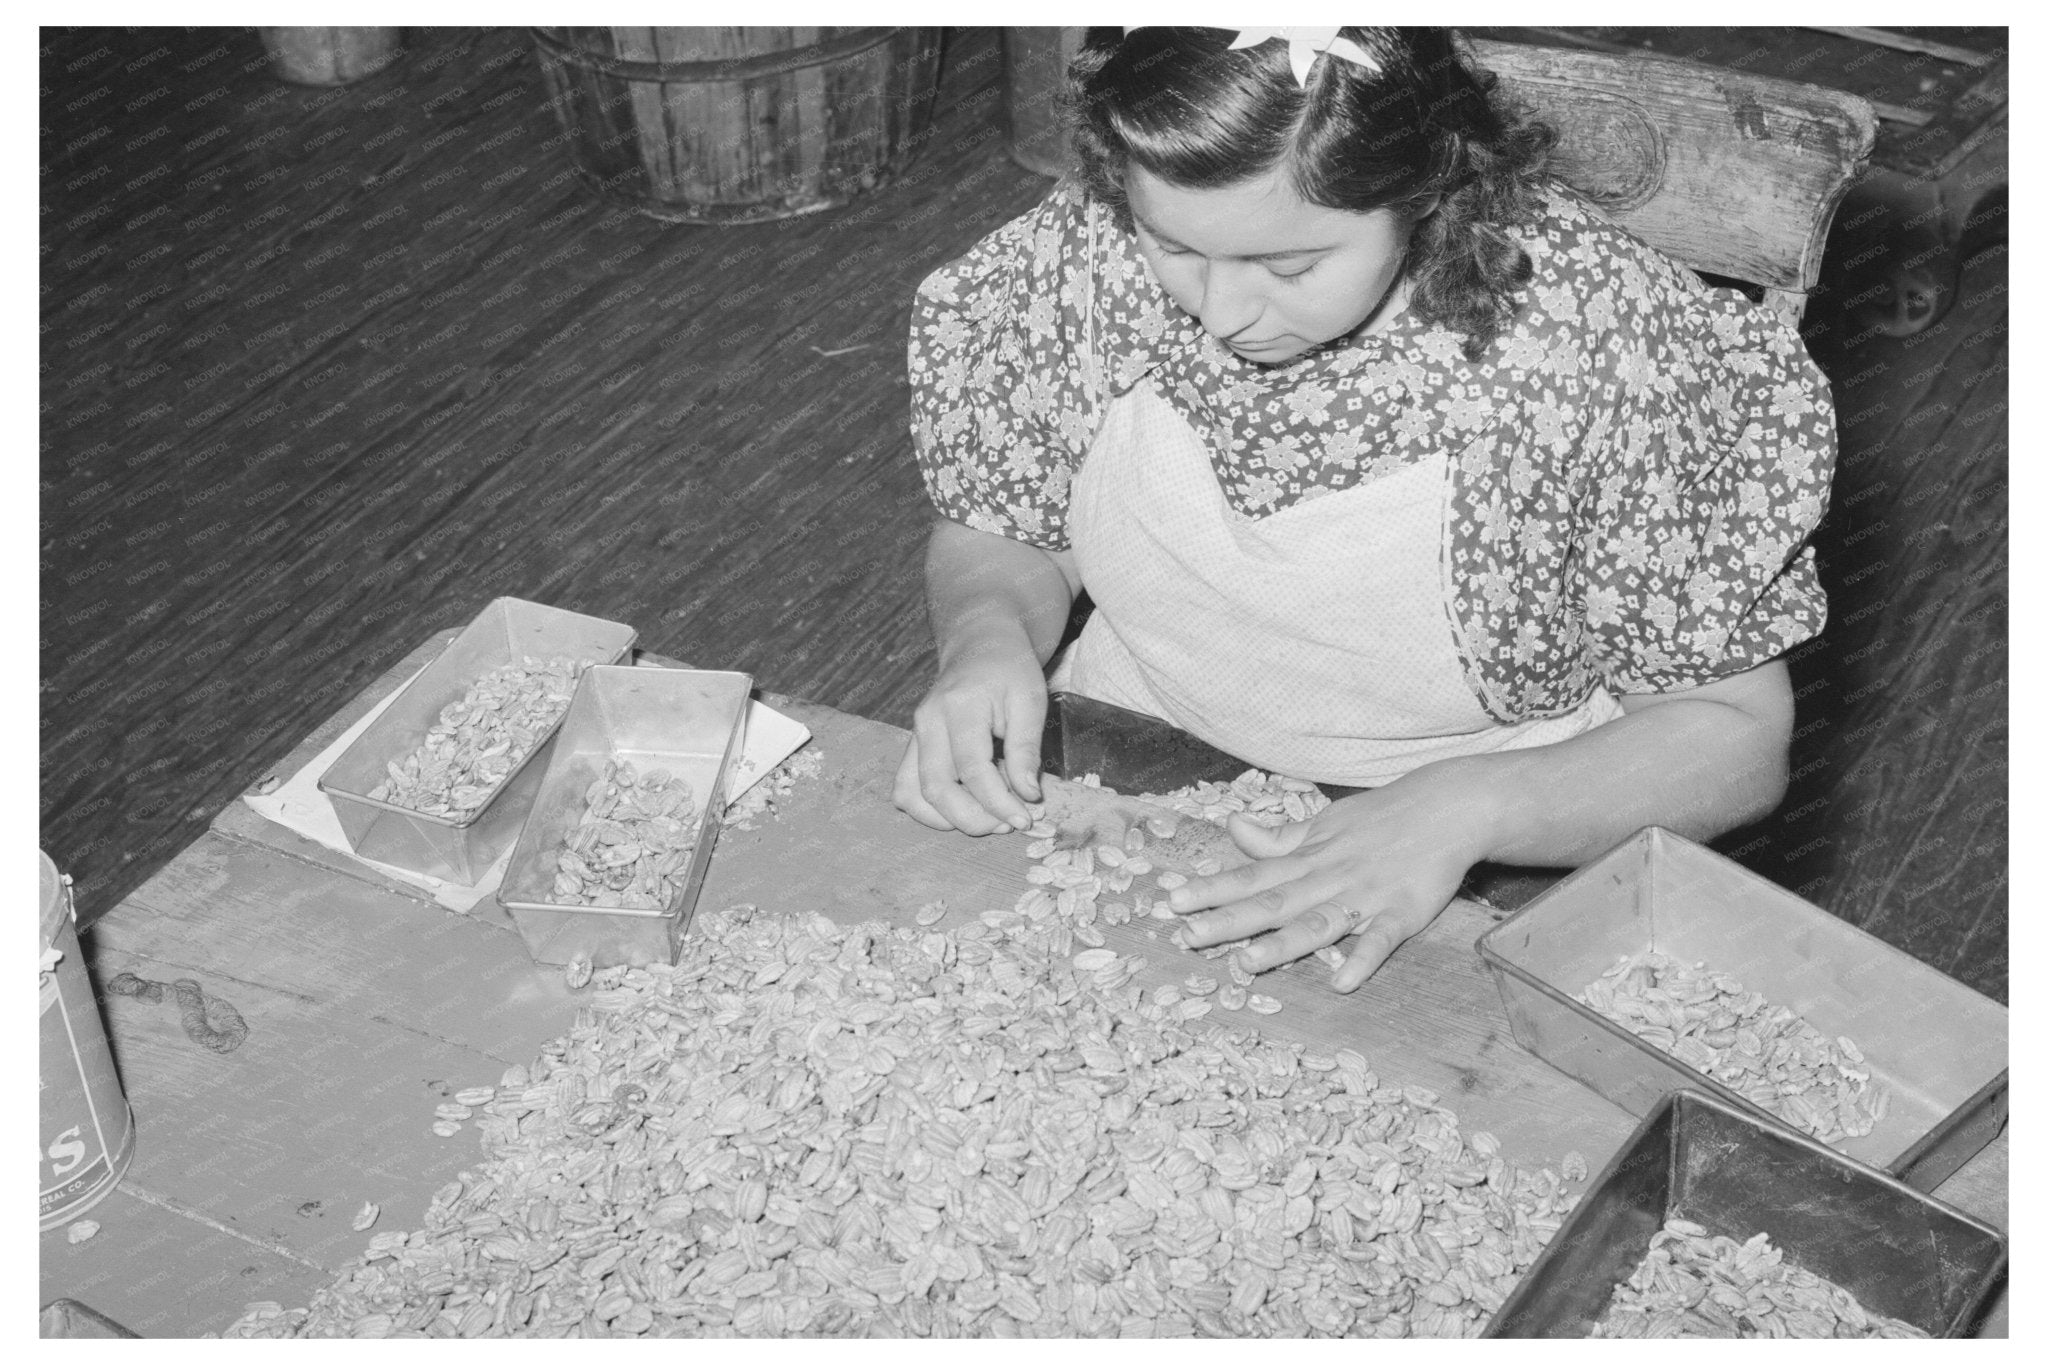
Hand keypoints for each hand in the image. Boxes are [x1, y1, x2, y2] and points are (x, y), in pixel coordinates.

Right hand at [892, 640, 1048, 835]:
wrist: (980, 646)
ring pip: (911, 795)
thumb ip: (1027, 749)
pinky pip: (906, 789)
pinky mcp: (911, 746)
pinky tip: (963, 810)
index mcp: (959, 706)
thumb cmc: (1010, 671)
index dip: (999, 802)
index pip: (973, 769)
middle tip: (1009, 824)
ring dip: (948, 820)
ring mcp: (914, 735)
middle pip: (937, 788)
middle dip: (974, 819)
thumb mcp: (1031, 702)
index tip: (1026, 818)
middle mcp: (928, 722)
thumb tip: (1027, 796)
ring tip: (988, 820)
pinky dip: (929, 811)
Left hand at [1165, 767, 1490, 990]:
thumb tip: (1232, 828)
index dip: (1212, 890)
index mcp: (1307, 859)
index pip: (1252, 877)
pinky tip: (1342, 982)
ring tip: (1245, 963)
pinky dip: (1363, 958)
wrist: (1447, 805)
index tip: (1173, 902)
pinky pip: (1381, 938)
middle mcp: (1328, 878)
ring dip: (1281, 944)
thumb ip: (1278, 839)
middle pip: (1272, 903)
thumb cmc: (1380, 819)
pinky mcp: (1403, 912)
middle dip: (1228, 921)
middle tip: (1185, 937)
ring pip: (1317, 923)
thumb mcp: (1323, 824)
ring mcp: (1365, 896)